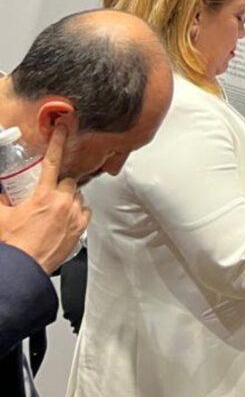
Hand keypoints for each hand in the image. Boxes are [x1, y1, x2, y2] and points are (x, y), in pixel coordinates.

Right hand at [0, 125, 89, 272]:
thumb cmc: (14, 244)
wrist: (25, 268)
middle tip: (46, 196)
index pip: (52, 161)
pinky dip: (77, 212)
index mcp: (44, 196)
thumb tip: (2, 192)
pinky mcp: (81, 230)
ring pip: (78, 197)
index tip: (64, 128)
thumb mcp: (1, 215)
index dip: (58, 142)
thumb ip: (1, 198)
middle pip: (68, 182)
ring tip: (52, 211)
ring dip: (68, 199)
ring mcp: (75, 217)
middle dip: (59, 185)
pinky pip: (84, 212)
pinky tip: (63, 219)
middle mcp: (64, 203)